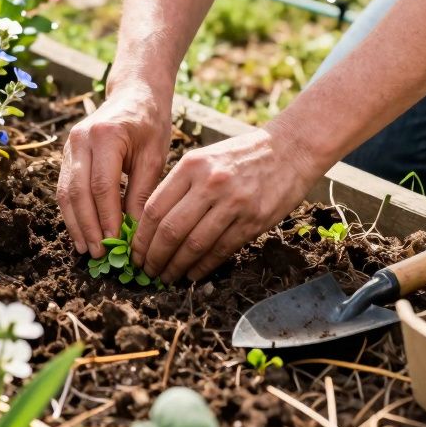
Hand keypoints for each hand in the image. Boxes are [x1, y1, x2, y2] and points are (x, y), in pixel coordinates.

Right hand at [57, 83, 171, 257]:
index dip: (107, 218)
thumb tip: (133, 232)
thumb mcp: (154, 155)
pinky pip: (64, 187)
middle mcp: (80, 139)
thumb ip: (142, 192)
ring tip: (87, 250)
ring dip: (75, 224)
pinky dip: (72, 212)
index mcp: (105, 135)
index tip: (116, 244)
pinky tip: (82, 232)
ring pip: (65, 192)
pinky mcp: (66, 154)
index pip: (102, 186)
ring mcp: (69, 146)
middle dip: (87, 227)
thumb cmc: (150, 123)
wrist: (134, 93)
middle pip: (77, 192)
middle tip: (98, 255)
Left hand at [131, 124, 324, 282]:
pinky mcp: (254, 220)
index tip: (134, 253)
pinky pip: (220, 250)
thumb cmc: (242, 155)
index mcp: (191, 166)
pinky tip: (192, 274)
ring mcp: (233, 203)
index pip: (154, 209)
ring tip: (166, 277)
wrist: (291, 149)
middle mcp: (209, 184)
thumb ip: (180, 186)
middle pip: (170, 230)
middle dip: (153, 257)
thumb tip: (152, 224)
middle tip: (147, 270)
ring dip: (176, 267)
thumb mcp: (204, 158)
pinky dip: (202, 267)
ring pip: (193, 245)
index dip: (140, 237)